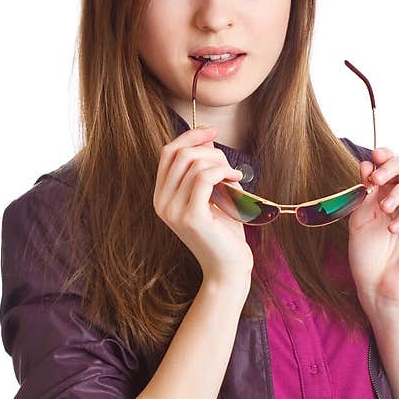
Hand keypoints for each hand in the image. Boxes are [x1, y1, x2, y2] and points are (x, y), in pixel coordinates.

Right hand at [153, 124, 251, 284]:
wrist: (229, 267)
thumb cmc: (224, 232)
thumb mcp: (214, 193)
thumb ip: (205, 168)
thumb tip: (206, 136)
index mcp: (162, 196)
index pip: (168, 152)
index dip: (190, 136)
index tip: (213, 131)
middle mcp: (161, 203)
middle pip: (181, 153)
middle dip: (211, 151)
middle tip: (231, 168)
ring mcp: (173, 210)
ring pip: (194, 163)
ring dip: (221, 164)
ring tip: (235, 179)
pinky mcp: (190, 217)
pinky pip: (204, 177)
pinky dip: (223, 172)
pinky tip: (236, 182)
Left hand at [347, 146, 398, 308]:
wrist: (376, 287)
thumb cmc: (366, 256)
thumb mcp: (358, 220)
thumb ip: (364, 194)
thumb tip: (366, 165)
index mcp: (385, 193)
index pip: (392, 165)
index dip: (386, 155)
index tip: (374, 157)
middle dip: (395, 165)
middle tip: (377, 179)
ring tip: (383, 208)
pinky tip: (391, 228)